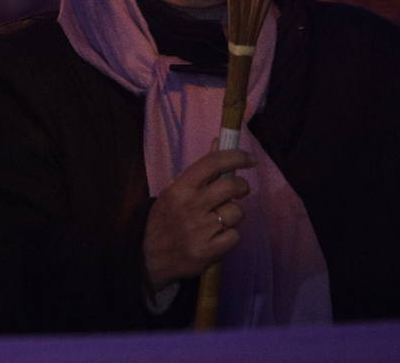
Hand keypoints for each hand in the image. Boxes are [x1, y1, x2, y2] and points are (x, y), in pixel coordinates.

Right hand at [142, 149, 254, 293]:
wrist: (149, 257)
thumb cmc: (166, 219)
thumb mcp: (176, 191)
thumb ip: (201, 169)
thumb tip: (219, 141)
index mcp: (180, 187)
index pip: (213, 163)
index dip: (237, 156)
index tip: (250, 159)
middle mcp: (190, 206)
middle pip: (231, 186)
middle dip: (242, 187)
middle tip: (240, 191)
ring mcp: (199, 230)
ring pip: (236, 213)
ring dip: (234, 215)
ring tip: (220, 220)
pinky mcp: (207, 251)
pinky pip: (235, 236)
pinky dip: (230, 236)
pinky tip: (217, 237)